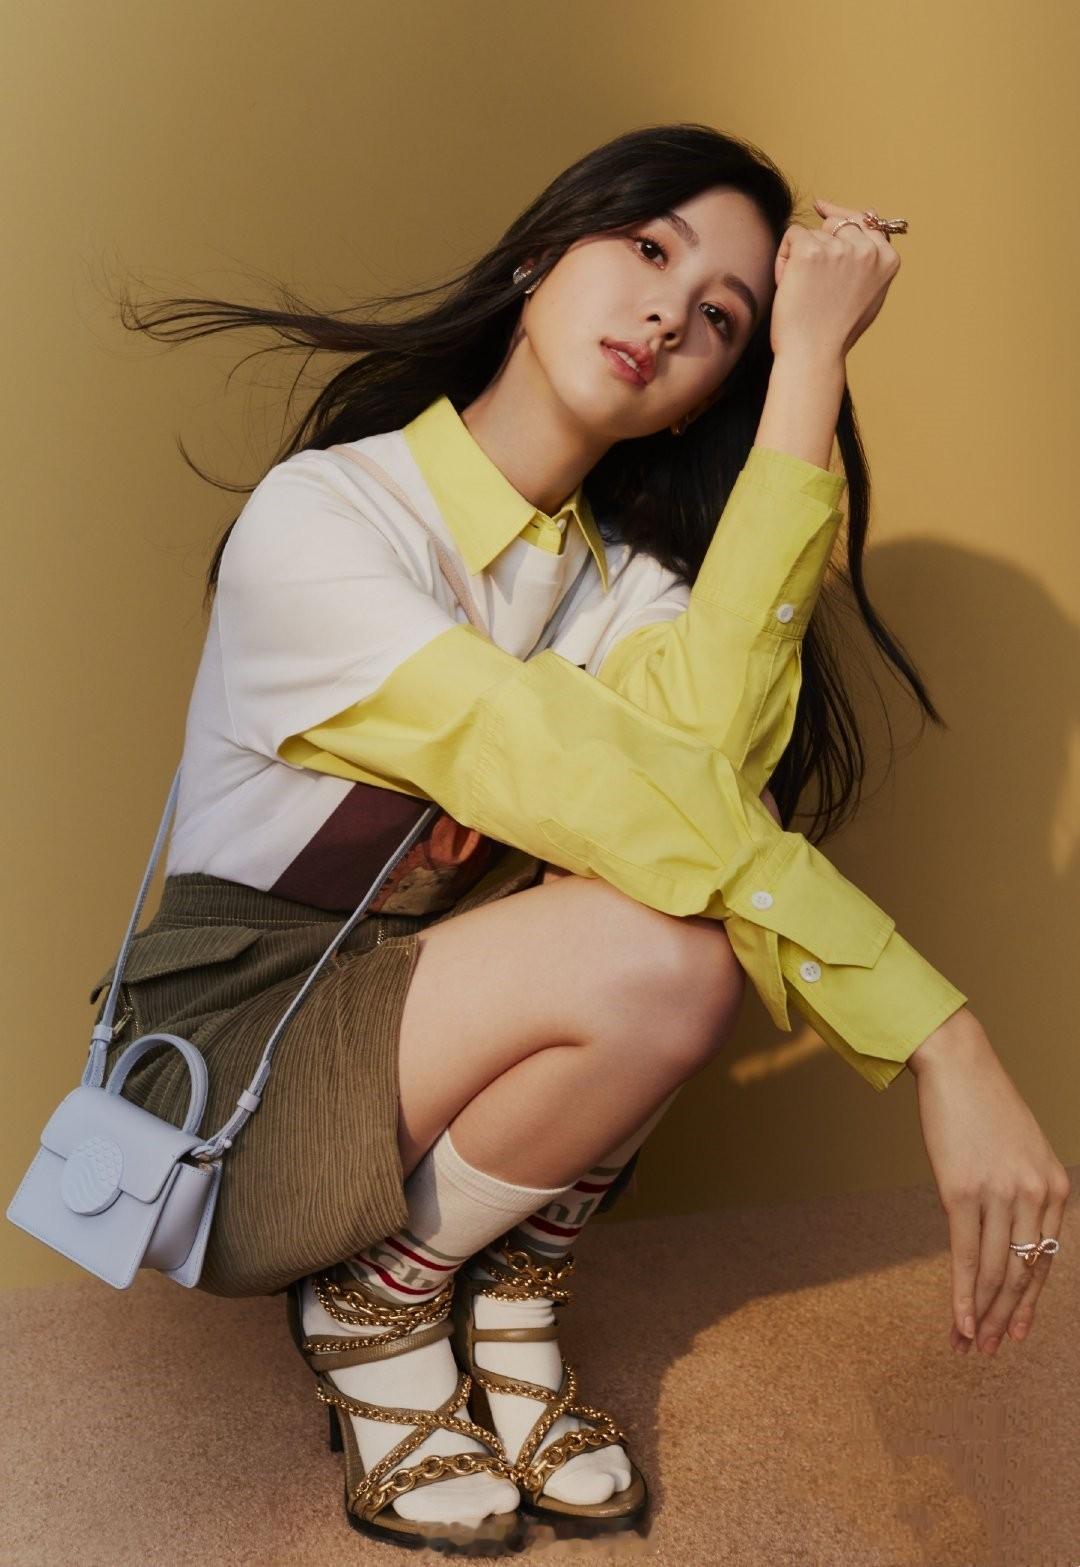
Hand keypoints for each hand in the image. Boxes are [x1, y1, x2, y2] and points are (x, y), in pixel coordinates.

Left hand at [769, 196, 900, 362]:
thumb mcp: (869, 294)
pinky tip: (787, 283)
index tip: (823, 209)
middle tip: (812, 279)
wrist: (814, 354)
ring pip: (813, 232)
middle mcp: (868, 250)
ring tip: (802, 291)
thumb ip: (871, 260)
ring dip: (800, 256)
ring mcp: (841, 249)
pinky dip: (784, 257)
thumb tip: (868, 215)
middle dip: (820, 242)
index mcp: (888, 260)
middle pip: (838, 223)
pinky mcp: (811, 251)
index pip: (867, 223)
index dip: (844, 218)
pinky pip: (793, 234)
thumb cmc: (836, 331)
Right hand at [907, 1010, 1070, 1355]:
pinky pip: (966, 1255)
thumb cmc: (983, 1106)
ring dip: (980, 1314)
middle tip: (987, 1351)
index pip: (1045, 1262)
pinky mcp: (963, 1192)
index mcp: (1055, 1187)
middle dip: (1003, 1318)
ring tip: (967, 1343)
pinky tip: (957, 1320)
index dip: (1028, 1303)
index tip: (1013, 1332)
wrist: (958, 1064)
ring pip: (996, 1272)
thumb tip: (1007, 1238)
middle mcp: (1035, 1195)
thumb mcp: (1021, 1151)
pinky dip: (962, 1294)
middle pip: (1023, 1274)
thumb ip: (1022, 1194)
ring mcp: (1000, 1194)